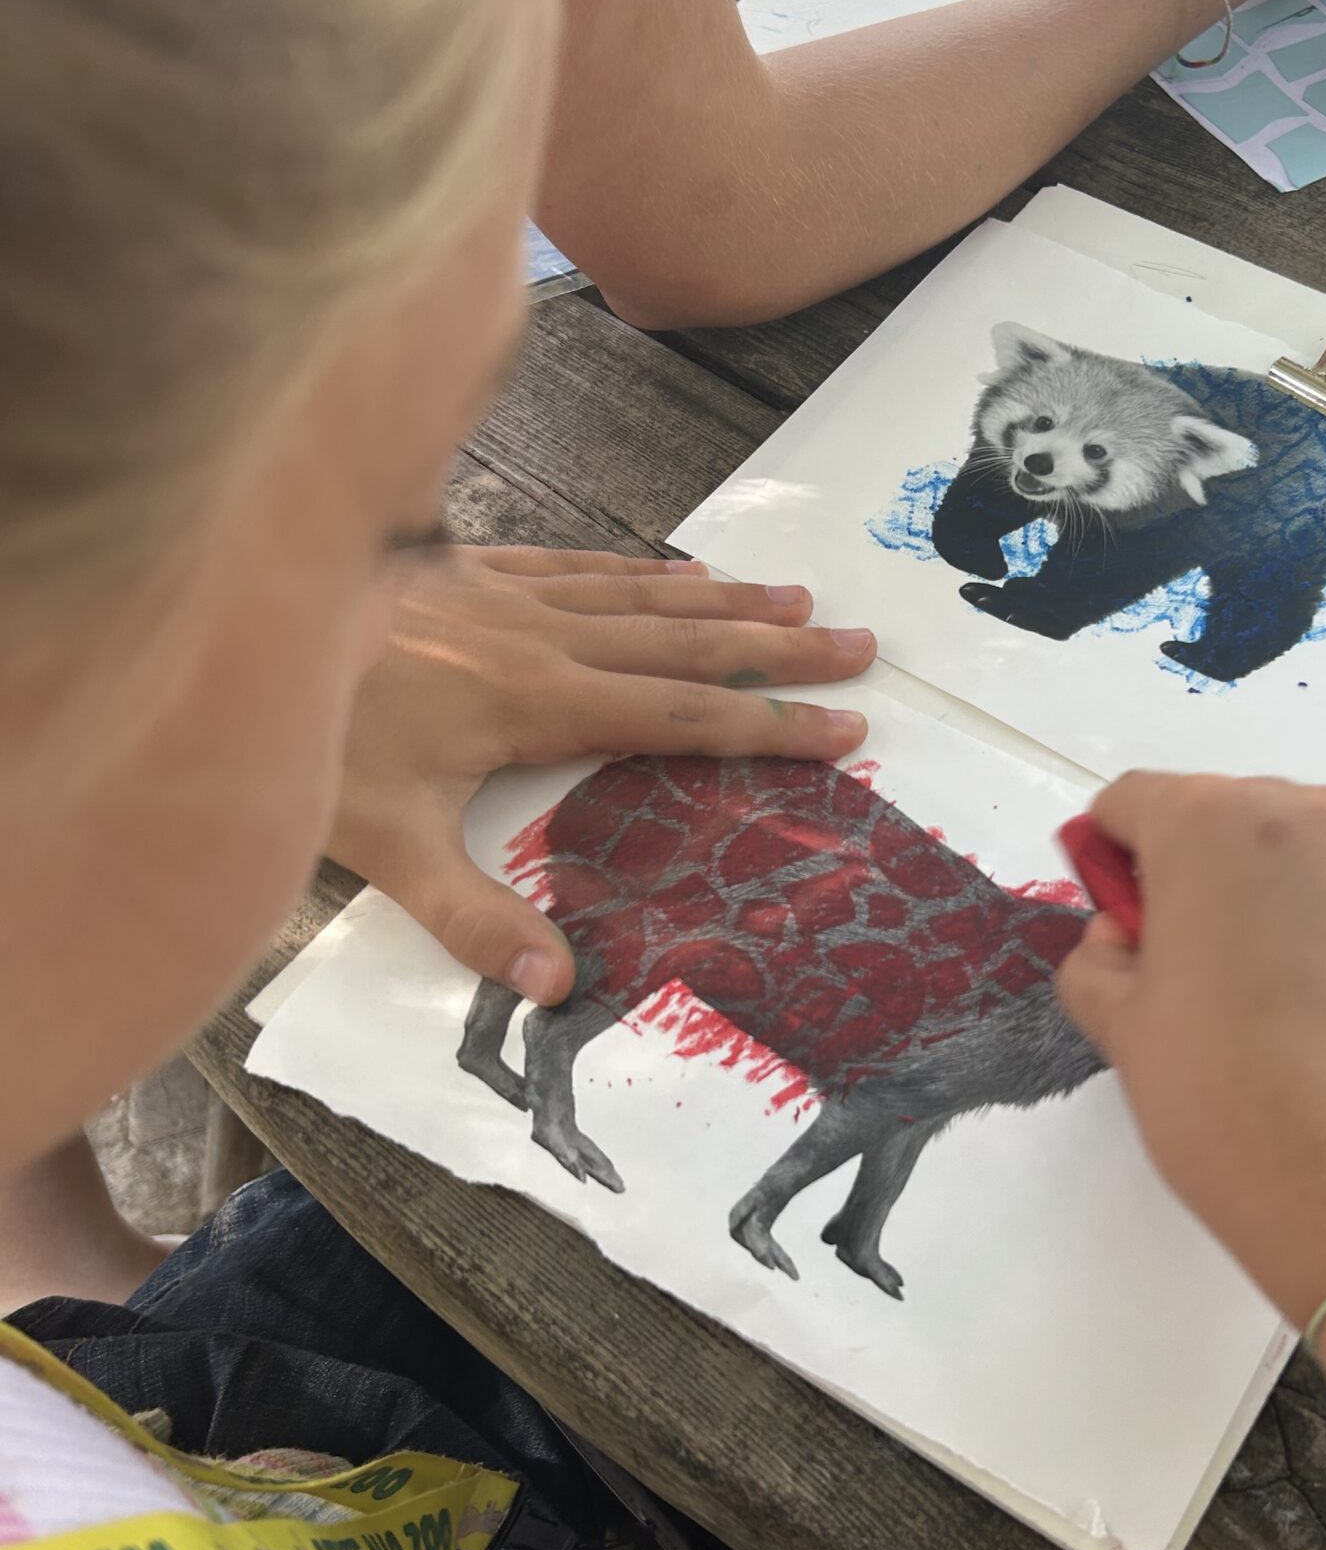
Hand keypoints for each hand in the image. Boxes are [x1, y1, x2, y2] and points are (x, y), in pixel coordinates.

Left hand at [330, 545, 871, 1002]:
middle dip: (780, 647)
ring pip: (644, 593)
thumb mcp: (383, 845)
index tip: (844, 728)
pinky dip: (643, 567)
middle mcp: (540, 636)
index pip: (682, 717)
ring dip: (728, 596)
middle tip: (862, 645)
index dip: (769, 726)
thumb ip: (472, 918)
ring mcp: (507, 592)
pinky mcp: (470, 565)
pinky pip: (583, 562)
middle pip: (686, 642)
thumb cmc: (309, 735)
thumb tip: (557, 987)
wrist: (239, 615)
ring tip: (800, 594)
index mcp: (538, 702)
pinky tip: (673, 566)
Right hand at [1054, 774, 1325, 1324]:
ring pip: (1287, 848)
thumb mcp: (1125, 1031)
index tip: (1114, 927)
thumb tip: (1121, 939)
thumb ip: (1097, 959)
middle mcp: (1303, 813)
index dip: (1107, 860)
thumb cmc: (1233, 1107)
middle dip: (1184, 875)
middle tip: (1178, 975)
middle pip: (1216, 815)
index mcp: (1210, 824)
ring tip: (1252, 998)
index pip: (1131, 802)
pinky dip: (1319, 920)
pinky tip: (1314, 1005)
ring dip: (1255, 894)